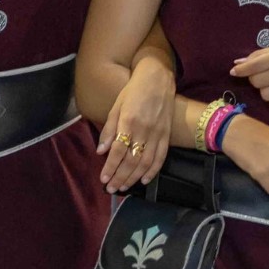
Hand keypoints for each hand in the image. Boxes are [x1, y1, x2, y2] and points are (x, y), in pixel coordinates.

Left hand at [98, 59, 175, 191]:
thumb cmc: (133, 91)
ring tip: (124, 187)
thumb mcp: (116, 106)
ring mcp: (157, 134)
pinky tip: (144, 180)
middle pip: (131, 160)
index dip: (110, 167)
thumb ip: (109, 129)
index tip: (103, 179)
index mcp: (129, 122)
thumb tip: (101, 151)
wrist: (158, 79)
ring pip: (145, 162)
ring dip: (134, 177)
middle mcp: (144, 130)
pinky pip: (161, 157)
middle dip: (120, 177)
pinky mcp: (167, 135)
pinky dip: (153, 171)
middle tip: (111, 189)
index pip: (118, 150)